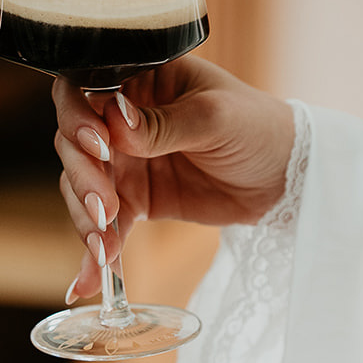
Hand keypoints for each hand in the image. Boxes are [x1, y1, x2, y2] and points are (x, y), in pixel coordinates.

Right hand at [53, 57, 295, 303]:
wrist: (288, 177)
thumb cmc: (258, 127)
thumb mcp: (215, 118)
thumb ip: (163, 124)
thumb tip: (113, 123)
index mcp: (139, 78)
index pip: (84, 88)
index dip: (77, 115)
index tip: (98, 146)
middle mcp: (121, 117)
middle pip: (74, 143)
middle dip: (83, 177)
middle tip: (102, 208)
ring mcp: (125, 160)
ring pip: (81, 186)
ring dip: (85, 218)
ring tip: (104, 248)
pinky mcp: (135, 200)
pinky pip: (104, 225)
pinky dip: (94, 253)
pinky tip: (88, 283)